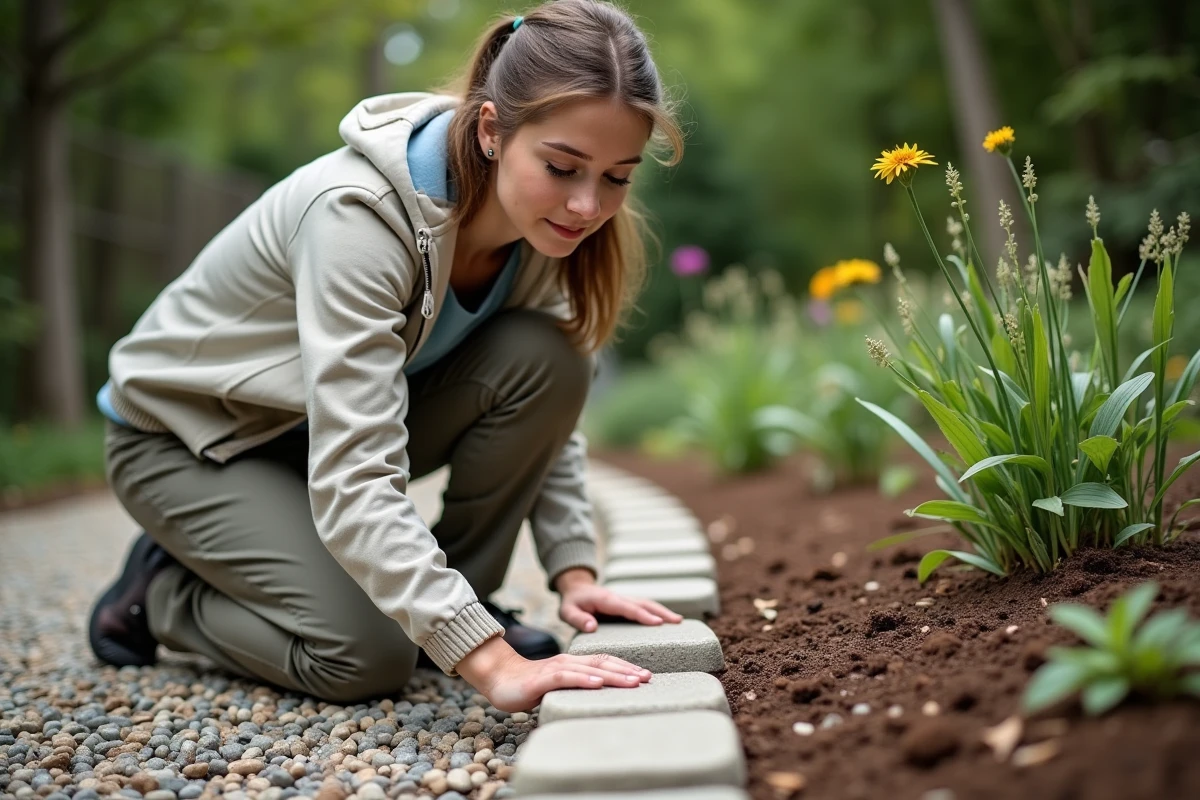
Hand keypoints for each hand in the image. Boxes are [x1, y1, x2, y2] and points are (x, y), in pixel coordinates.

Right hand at [455, 635, 652, 711]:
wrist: (498, 678)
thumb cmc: (529, 685)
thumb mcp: (559, 685)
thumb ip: (577, 687)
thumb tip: (599, 697)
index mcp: (574, 663)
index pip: (605, 661)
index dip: (625, 667)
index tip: (645, 676)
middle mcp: (569, 662)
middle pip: (603, 663)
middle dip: (627, 670)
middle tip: (648, 678)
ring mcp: (557, 668)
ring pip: (590, 669)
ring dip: (613, 674)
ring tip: (633, 681)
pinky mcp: (544, 678)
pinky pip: (568, 677)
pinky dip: (585, 679)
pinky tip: (598, 683)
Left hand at [554, 569, 683, 632]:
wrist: (576, 588)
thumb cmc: (572, 602)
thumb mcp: (567, 611)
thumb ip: (578, 619)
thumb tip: (592, 627)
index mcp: (606, 599)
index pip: (627, 608)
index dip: (642, 615)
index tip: (657, 622)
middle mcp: (619, 598)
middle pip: (643, 603)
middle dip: (661, 612)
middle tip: (677, 622)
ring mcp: (624, 600)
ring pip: (647, 604)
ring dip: (663, 611)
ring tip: (679, 622)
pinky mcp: (627, 604)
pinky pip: (644, 608)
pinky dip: (657, 612)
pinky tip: (668, 621)